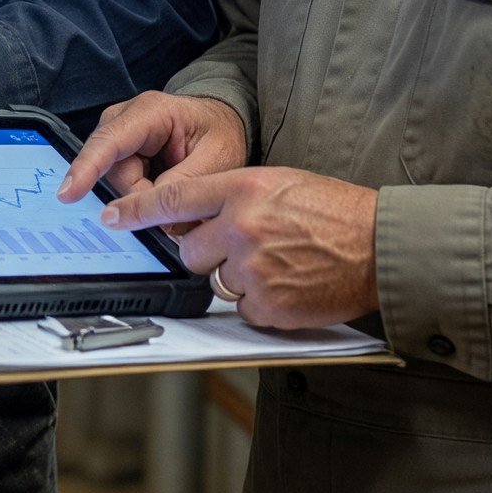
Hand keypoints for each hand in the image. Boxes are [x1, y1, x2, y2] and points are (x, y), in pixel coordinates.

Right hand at [58, 92, 246, 205]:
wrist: (219, 124)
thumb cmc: (219, 134)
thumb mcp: (216, 160)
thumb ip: (183, 186)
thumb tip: (150, 212)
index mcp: (150, 112)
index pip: (109, 141)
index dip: (87, 169)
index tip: (68, 194)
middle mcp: (124, 120)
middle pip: (113, 172)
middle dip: (141, 196)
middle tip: (178, 202)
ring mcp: (118, 137)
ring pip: (117, 184)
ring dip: (145, 197)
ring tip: (176, 186)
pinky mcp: (119, 154)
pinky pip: (122, 187)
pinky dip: (143, 195)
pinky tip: (163, 187)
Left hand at [100, 166, 377, 329]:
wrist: (380, 245)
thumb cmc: (336, 211)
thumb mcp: (279, 182)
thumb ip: (233, 196)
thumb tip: (195, 213)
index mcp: (243, 189)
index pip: (172, 198)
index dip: (135, 210)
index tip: (110, 216)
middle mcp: (241, 228)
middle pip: (188, 250)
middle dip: (207, 251)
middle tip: (244, 245)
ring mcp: (253, 269)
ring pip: (215, 281)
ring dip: (237, 276)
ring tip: (278, 262)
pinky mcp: (268, 305)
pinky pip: (243, 310)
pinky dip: (261, 302)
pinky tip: (288, 283)